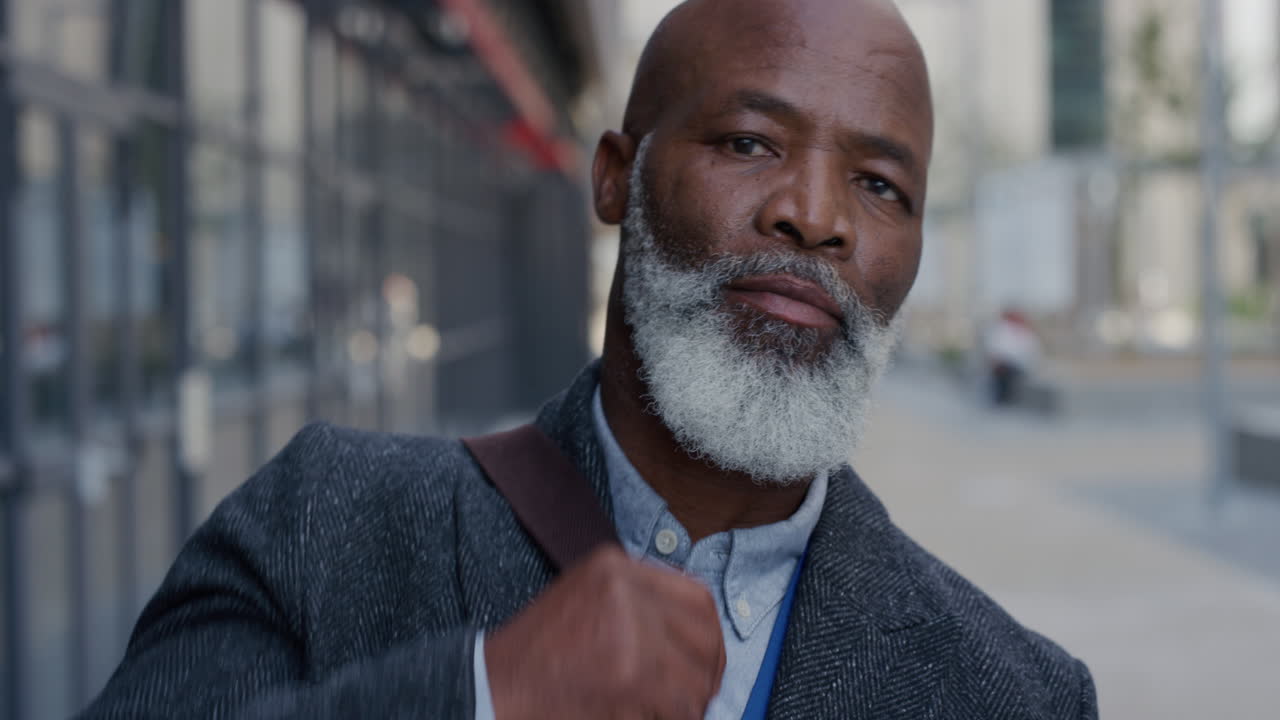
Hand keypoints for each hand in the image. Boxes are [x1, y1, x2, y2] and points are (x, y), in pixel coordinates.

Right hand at [485, 546, 724, 719]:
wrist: (491, 687)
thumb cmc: (536, 655)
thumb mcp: (586, 601)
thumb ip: (638, 605)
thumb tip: (698, 636)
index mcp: (614, 566)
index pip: (696, 596)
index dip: (708, 636)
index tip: (705, 661)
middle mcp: (625, 588)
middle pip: (704, 633)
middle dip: (706, 673)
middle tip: (695, 697)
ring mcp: (629, 628)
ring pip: (697, 674)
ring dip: (689, 704)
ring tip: (664, 712)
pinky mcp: (630, 672)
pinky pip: (680, 704)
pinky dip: (672, 718)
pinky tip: (645, 719)